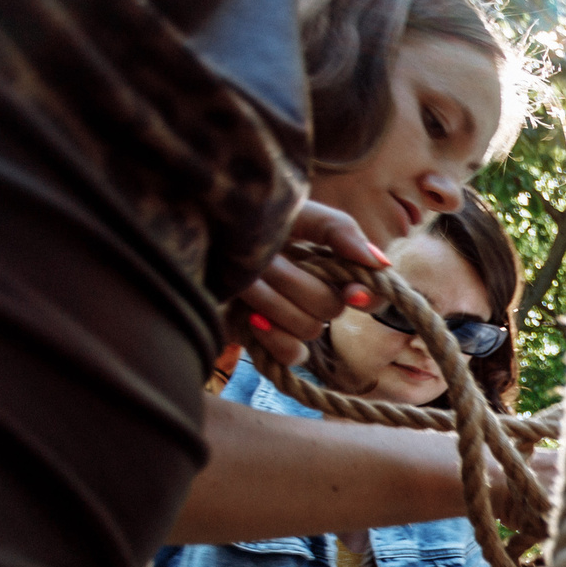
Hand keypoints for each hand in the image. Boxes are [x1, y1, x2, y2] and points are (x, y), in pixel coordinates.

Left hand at [225, 201, 385, 372]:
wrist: (185, 235)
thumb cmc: (241, 218)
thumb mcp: (295, 211)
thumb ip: (340, 231)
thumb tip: (380, 264)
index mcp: (327, 264)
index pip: (372, 291)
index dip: (368, 296)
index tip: (353, 291)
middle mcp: (314, 294)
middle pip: (332, 307)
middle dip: (294, 282)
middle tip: (263, 260)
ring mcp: (290, 320)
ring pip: (310, 329)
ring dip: (272, 301)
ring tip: (243, 278)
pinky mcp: (267, 342)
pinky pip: (292, 354)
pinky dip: (273, 337)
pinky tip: (250, 316)